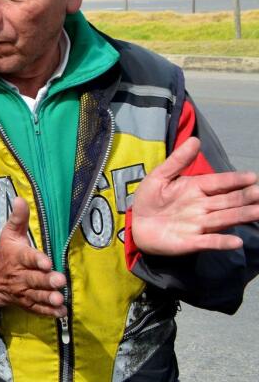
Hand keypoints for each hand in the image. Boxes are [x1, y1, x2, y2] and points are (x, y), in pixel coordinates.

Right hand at [0, 197, 66, 316]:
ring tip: (60, 299)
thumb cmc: (5, 254)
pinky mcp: (27, 303)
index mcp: (17, 257)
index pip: (27, 257)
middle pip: (34, 278)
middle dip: (46, 281)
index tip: (46, 262)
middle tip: (59, 280)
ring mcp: (23, 291)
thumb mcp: (9, 234)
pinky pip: (37, 309)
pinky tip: (60, 313)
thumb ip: (18, 218)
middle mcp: (20, 275)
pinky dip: (48, 312)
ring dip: (48, 298)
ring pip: (37, 295)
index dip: (37, 260)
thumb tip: (19, 198)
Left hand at [131, 137, 258, 255]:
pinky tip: (236, 241)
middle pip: (228, 201)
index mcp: (196, 188)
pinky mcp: (191, 241)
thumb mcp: (159, 177)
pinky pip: (210, 241)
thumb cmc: (150, 199)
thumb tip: (194, 139)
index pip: (219, 182)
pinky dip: (222, 241)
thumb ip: (177, 161)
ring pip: (225, 218)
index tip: (252, 177)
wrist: (135, 224)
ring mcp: (199, 224)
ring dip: (242, 216)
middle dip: (245, 197)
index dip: (235, 180)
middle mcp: (203, 206)